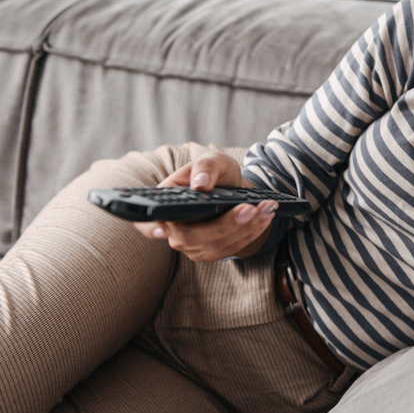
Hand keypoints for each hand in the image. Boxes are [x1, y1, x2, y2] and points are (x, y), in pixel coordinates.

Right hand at [132, 150, 276, 261]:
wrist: (232, 188)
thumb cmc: (215, 173)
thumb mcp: (212, 161)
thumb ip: (205, 168)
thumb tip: (200, 185)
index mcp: (165, 204)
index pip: (146, 221)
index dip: (150, 228)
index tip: (163, 229)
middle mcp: (174, 230)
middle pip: (192, 237)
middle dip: (224, 224)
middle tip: (249, 207)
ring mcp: (192, 245)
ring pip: (217, 245)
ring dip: (246, 227)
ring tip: (267, 207)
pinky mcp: (212, 251)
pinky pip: (232, 248)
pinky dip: (252, 232)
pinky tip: (267, 216)